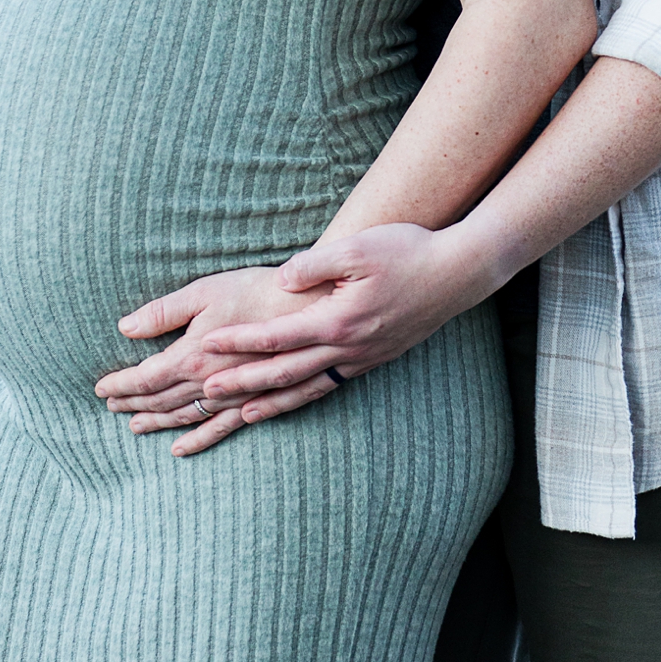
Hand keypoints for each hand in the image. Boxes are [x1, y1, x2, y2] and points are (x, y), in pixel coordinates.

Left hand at [96, 263, 340, 456]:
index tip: (99, 388)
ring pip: (185, 417)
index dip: (120, 384)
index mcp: (193, 355)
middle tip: (110, 406)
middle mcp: (209, 383)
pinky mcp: (254, 400)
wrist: (309, 305)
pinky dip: (196, 440)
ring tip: (135, 427)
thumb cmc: (256, 290)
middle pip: (161, 400)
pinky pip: (219, 430)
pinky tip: (180, 448)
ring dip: (157, 423)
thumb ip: (163, 313)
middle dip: (132, 403)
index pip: (145, 378)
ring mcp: (232, 397)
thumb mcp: (204, 291)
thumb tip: (125, 327)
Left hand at [198, 223, 494, 406]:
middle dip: (242, 382)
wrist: (457, 273)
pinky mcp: (373, 359)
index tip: (206, 345)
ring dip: (271, 402)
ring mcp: (362, 359)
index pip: (276, 336)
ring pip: (307, 388)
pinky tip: (291, 402)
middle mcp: (347, 348)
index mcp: (337, 320)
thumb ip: (314, 265)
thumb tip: (281, 281)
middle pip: (285, 372)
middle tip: (203, 392)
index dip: (239, 342)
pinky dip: (304, 398)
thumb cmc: (407, 251)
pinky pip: (329, 386)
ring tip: (239, 414)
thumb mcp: (358, 246)